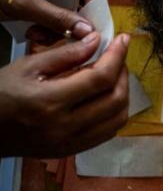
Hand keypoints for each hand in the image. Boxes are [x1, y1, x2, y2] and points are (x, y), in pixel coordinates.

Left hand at [0, 0, 102, 42]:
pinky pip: (55, 17)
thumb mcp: (25, 4)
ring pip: (69, 13)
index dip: (95, 7)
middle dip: (73, 22)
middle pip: (81, 2)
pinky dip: (48, 28)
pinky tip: (33, 33)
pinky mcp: (40, 0)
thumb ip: (58, 17)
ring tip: (38, 36)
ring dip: (58, 29)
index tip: (93, 30)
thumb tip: (89, 31)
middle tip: (65, 39)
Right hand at [0, 33, 129, 157]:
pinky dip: (115, 113)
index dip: (118, 55)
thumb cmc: (1, 93)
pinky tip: (106, 96)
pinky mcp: (70, 152)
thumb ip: (66, 53)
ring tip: (114, 75)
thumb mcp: (28, 66)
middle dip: (123, 73)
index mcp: (50, 102)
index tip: (123, 39)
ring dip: (123, 93)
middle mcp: (64, 127)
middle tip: (118, 56)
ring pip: (117, 119)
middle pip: (115, 99)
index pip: (100, 78)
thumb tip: (97, 40)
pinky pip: (107, 133)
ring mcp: (69, 143)